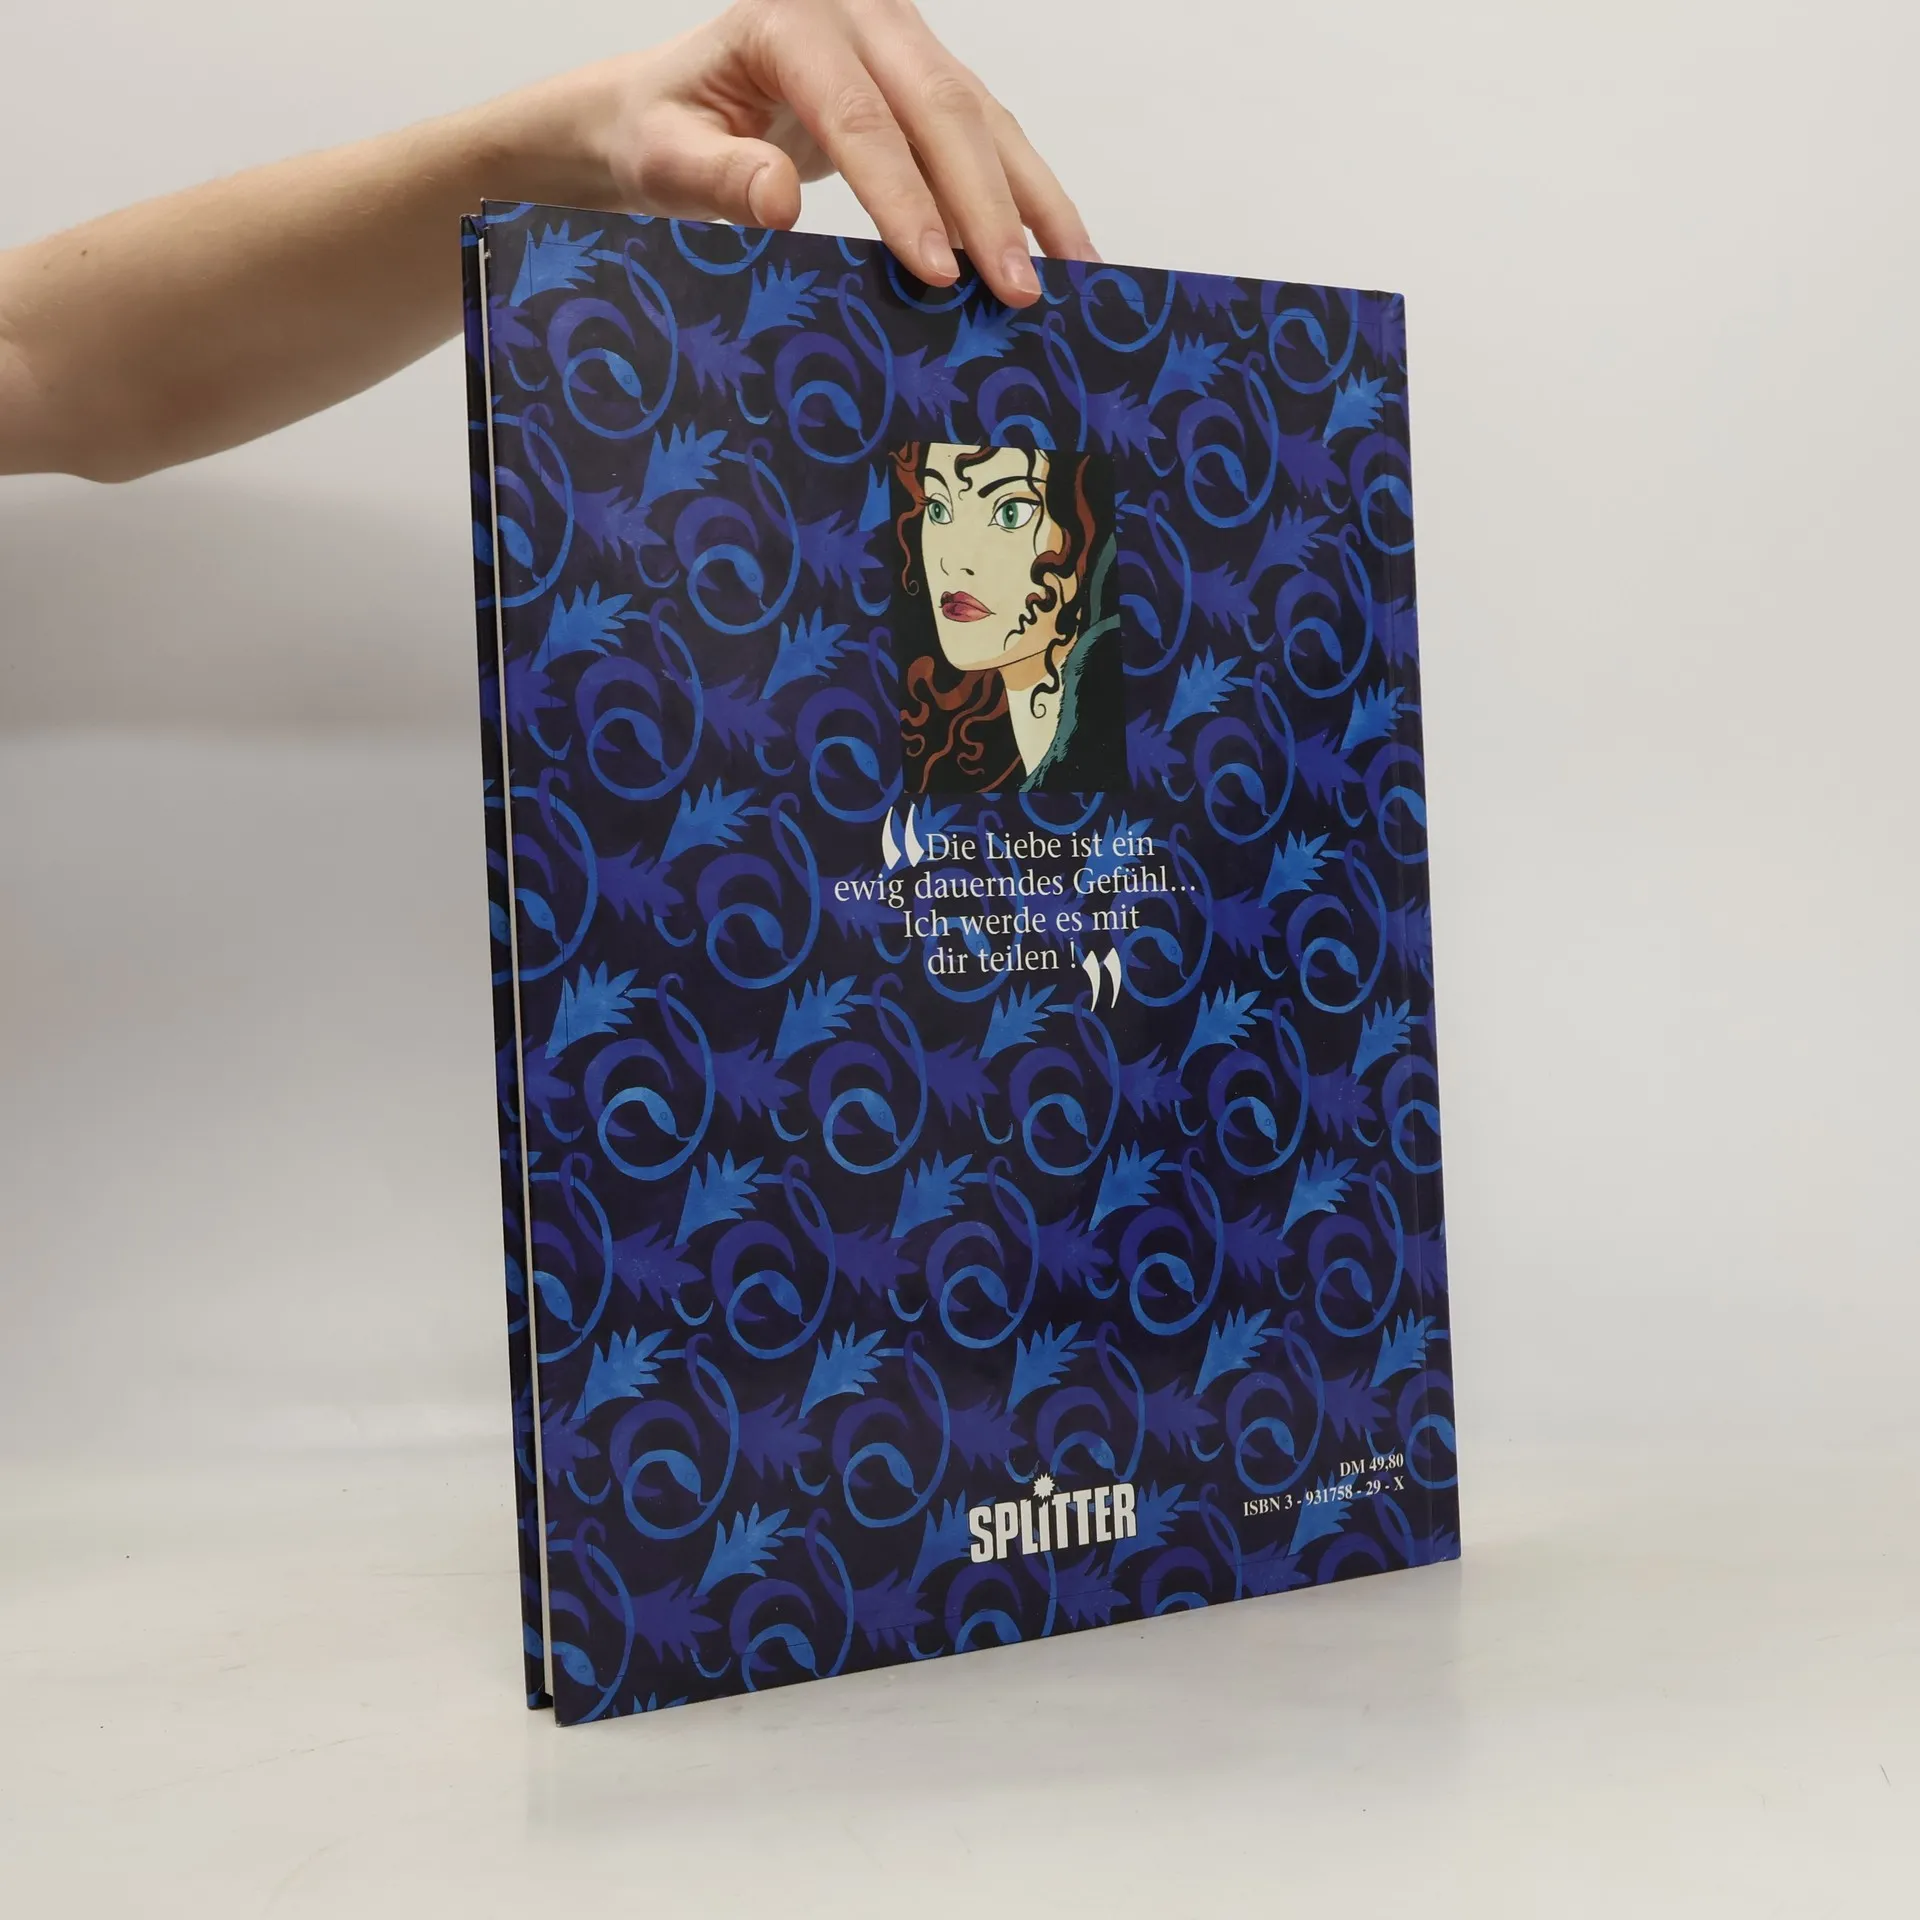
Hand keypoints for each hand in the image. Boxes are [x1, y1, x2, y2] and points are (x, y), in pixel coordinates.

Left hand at [527, 0, 1095, 305]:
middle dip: (989, 207)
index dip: (903, 197)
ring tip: (1071, 274)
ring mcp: (900, 40)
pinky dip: (1025, 193)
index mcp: (789, 20)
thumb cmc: (663, 131)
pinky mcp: (924, 77)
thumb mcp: (665, 155)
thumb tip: (777, 203)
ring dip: (1030, 200)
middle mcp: (858, 14)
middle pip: (941, 109)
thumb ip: (716, 176)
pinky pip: (986, 132)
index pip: (858, 117)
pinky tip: (1060, 249)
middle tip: (1018, 290)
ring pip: (982, 117)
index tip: (936, 271)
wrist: (667, 105)